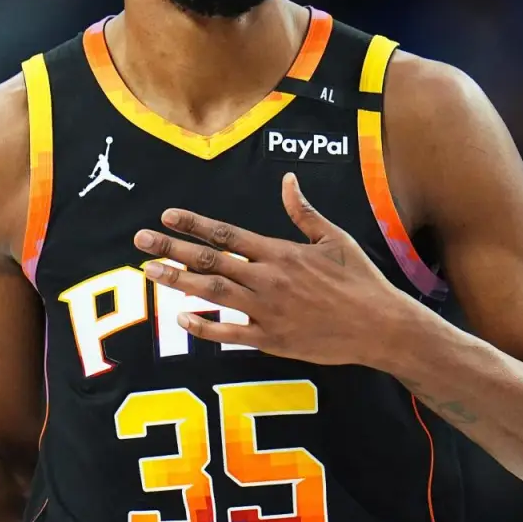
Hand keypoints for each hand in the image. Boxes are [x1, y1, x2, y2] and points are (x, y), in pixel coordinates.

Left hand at [132, 173, 417, 366]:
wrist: (381, 326)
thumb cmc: (361, 280)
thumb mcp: (335, 238)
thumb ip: (303, 212)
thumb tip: (286, 180)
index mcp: (280, 252)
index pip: (227, 234)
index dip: (193, 224)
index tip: (166, 216)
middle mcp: (268, 279)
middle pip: (210, 260)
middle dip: (172, 249)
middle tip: (141, 241)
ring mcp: (267, 311)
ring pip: (213, 293)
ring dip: (178, 281)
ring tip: (150, 271)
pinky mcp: (272, 340)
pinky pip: (230, 334)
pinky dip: (204, 327)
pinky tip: (180, 319)